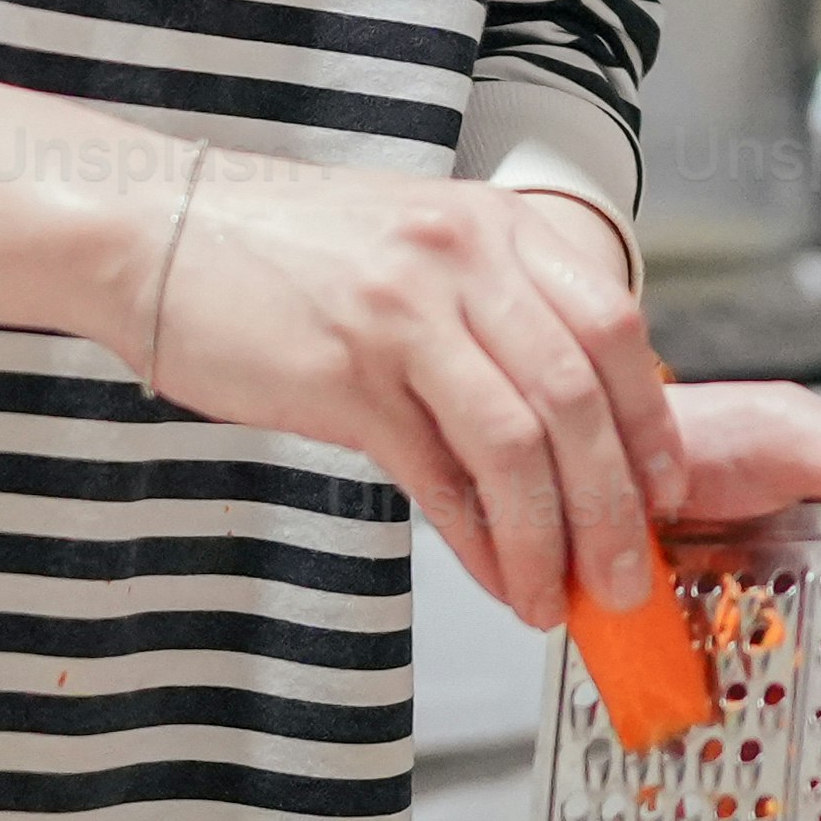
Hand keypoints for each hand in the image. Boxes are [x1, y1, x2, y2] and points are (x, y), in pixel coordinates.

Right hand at [130, 152, 687, 624]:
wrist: (156, 227)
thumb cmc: (285, 248)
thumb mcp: (416, 251)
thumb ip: (495, 319)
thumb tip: (568, 434)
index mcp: (493, 225)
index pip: (614, 326)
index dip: (651, 422)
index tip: (665, 489)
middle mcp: (462, 259)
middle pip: (579, 396)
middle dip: (616, 503)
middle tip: (627, 573)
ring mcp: (404, 316)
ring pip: (519, 444)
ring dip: (552, 537)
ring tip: (559, 594)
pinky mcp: (345, 378)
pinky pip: (439, 477)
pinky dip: (481, 541)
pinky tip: (499, 577)